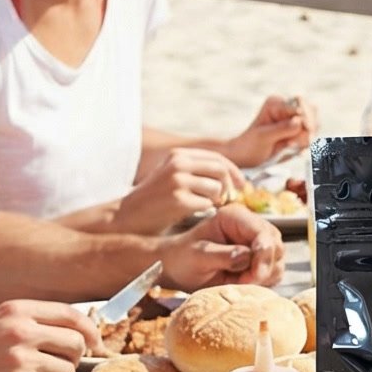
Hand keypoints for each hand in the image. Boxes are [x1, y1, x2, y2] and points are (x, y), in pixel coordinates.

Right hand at [0, 300, 99, 371]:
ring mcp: (20, 359)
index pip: (73, 315)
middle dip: (73, 358)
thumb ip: (32, 321)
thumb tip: (78, 331)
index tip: (95, 344)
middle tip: (56, 366)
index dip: (90, 331)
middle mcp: (21, 330)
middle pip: (77, 343)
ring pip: (66, 371)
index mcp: (17, 310)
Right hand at [116, 147, 248, 234]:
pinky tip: (194, 213)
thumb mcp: (173, 176)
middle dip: (231, 186)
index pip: (217, 157)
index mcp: (178, 155)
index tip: (242, 185)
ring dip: (217, 200)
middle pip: (220, 170)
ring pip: (216, 188)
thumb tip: (231, 177)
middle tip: (230, 199)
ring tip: (207, 207)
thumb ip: (197, 171)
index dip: (234, 171)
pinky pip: (207, 204)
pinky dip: (206, 211)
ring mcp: (178, 181)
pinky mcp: (178, 199)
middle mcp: (178, 163)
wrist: (129, 216)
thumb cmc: (155, 201)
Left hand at [163, 204, 284, 288]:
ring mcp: (256, 242)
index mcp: (234, 217)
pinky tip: (244, 283)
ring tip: (240, 282)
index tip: (254, 274)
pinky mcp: (259, 259)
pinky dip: (264, 281)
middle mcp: (249, 226)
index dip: (263, 254)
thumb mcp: (198, 257)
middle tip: (244, 282)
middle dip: (264, 267)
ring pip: (278, 260)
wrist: (177, 268)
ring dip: (264, 276)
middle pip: (275, 245)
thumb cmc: (182, 258)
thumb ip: (223, 255)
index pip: (262, 232)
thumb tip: (246, 256)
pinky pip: (274, 271)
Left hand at [227, 95, 316, 166]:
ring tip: (288, 146)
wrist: (247, 157)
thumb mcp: (263, 137)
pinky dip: (305, 144)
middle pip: (311, 111)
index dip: (305, 116)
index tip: (302, 131)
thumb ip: (282, 128)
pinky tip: (291, 149)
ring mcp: (295, 119)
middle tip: (291, 143)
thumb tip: (299, 121)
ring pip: (314, 125)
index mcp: (276, 103)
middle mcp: (287, 108)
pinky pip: (312, 136)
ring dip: (305, 139)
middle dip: (306, 129)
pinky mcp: (300, 131)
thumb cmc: (250, 144)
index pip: (299, 102)